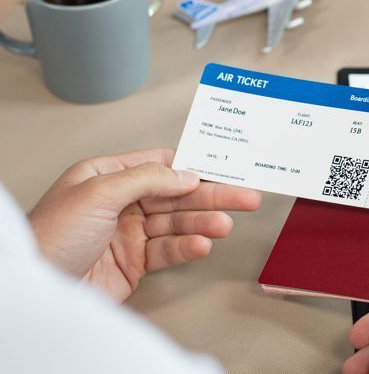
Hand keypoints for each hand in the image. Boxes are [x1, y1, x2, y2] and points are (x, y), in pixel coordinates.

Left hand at [28, 149, 260, 301]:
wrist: (36, 290)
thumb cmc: (50, 237)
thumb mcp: (98, 193)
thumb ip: (146, 179)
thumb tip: (185, 174)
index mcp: (105, 176)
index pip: (159, 164)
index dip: (193, 166)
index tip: (226, 167)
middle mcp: (118, 203)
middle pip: (175, 195)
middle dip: (212, 195)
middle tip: (246, 196)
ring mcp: (127, 234)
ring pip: (176, 223)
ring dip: (204, 223)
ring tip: (226, 226)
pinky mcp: (132, 264)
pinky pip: (168, 251)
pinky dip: (188, 248)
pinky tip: (203, 245)